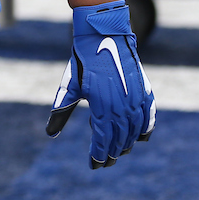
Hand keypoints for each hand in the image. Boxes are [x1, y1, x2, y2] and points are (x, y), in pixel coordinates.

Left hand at [45, 0, 154, 167]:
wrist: (104, 35)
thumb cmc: (83, 60)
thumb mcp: (70, 86)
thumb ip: (62, 110)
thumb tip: (50, 133)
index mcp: (102, 107)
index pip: (103, 140)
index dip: (99, 154)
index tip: (95, 164)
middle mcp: (122, 107)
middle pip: (120, 140)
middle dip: (112, 153)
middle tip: (105, 161)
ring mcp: (135, 100)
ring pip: (135, 132)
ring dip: (127, 144)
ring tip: (119, 151)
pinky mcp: (144, 92)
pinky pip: (148, 118)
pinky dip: (144, 130)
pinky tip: (140, 137)